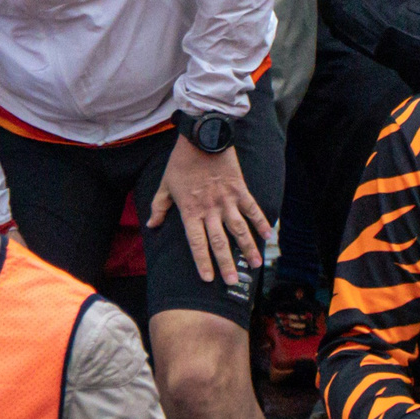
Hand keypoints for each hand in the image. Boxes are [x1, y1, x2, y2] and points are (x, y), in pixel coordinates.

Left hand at [146, 135, 270, 287]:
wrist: (201, 136)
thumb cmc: (181, 162)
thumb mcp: (165, 185)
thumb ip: (159, 207)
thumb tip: (152, 225)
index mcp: (190, 211)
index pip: (196, 242)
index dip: (202, 261)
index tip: (208, 279)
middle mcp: (210, 209)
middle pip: (219, 242)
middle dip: (227, 264)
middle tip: (233, 282)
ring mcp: (226, 200)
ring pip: (239, 229)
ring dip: (248, 248)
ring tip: (256, 264)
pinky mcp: (239, 188)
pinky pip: (252, 209)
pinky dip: (260, 222)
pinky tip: (268, 236)